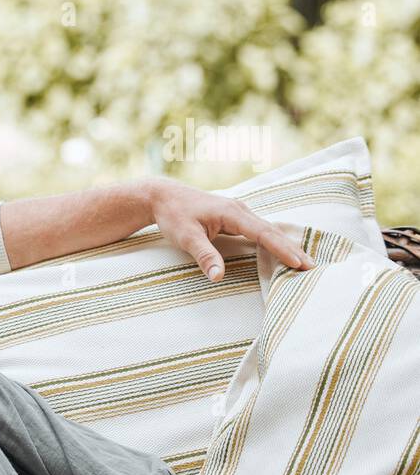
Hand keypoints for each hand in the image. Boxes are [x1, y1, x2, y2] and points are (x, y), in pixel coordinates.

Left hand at [148, 178, 313, 281]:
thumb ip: (204, 256)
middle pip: (271, 232)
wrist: (162, 196)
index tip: (299, 263)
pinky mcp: (234, 218)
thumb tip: (218, 277)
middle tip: (312, 268)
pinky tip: (282, 252)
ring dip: (285, 246)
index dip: (282, 249)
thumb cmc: (173, 215)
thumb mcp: (186, 237)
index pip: (263, 233)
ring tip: (303, 263)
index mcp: (232, 213)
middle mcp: (240, 210)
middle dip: (292, 249)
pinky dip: (273, 241)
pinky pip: (259, 231)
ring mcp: (238, 213)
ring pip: (267, 231)